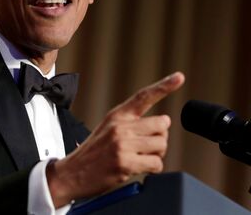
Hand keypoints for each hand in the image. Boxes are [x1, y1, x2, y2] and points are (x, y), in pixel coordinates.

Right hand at [46, 72, 184, 206]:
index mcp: (117, 115)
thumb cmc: (92, 154)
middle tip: (145, 147)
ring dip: (156, 155)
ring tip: (139, 159)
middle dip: (159, 137)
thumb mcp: (107, 129)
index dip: (164, 86)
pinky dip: (152, 169)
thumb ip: (131, 124)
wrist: (71, 174)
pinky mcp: (125, 162)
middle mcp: (120, 126)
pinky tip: (137, 168)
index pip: (144, 96)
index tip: (179, 77)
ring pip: (161, 144)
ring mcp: (122, 144)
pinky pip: (156, 163)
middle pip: (162, 124)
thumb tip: (161, 124)